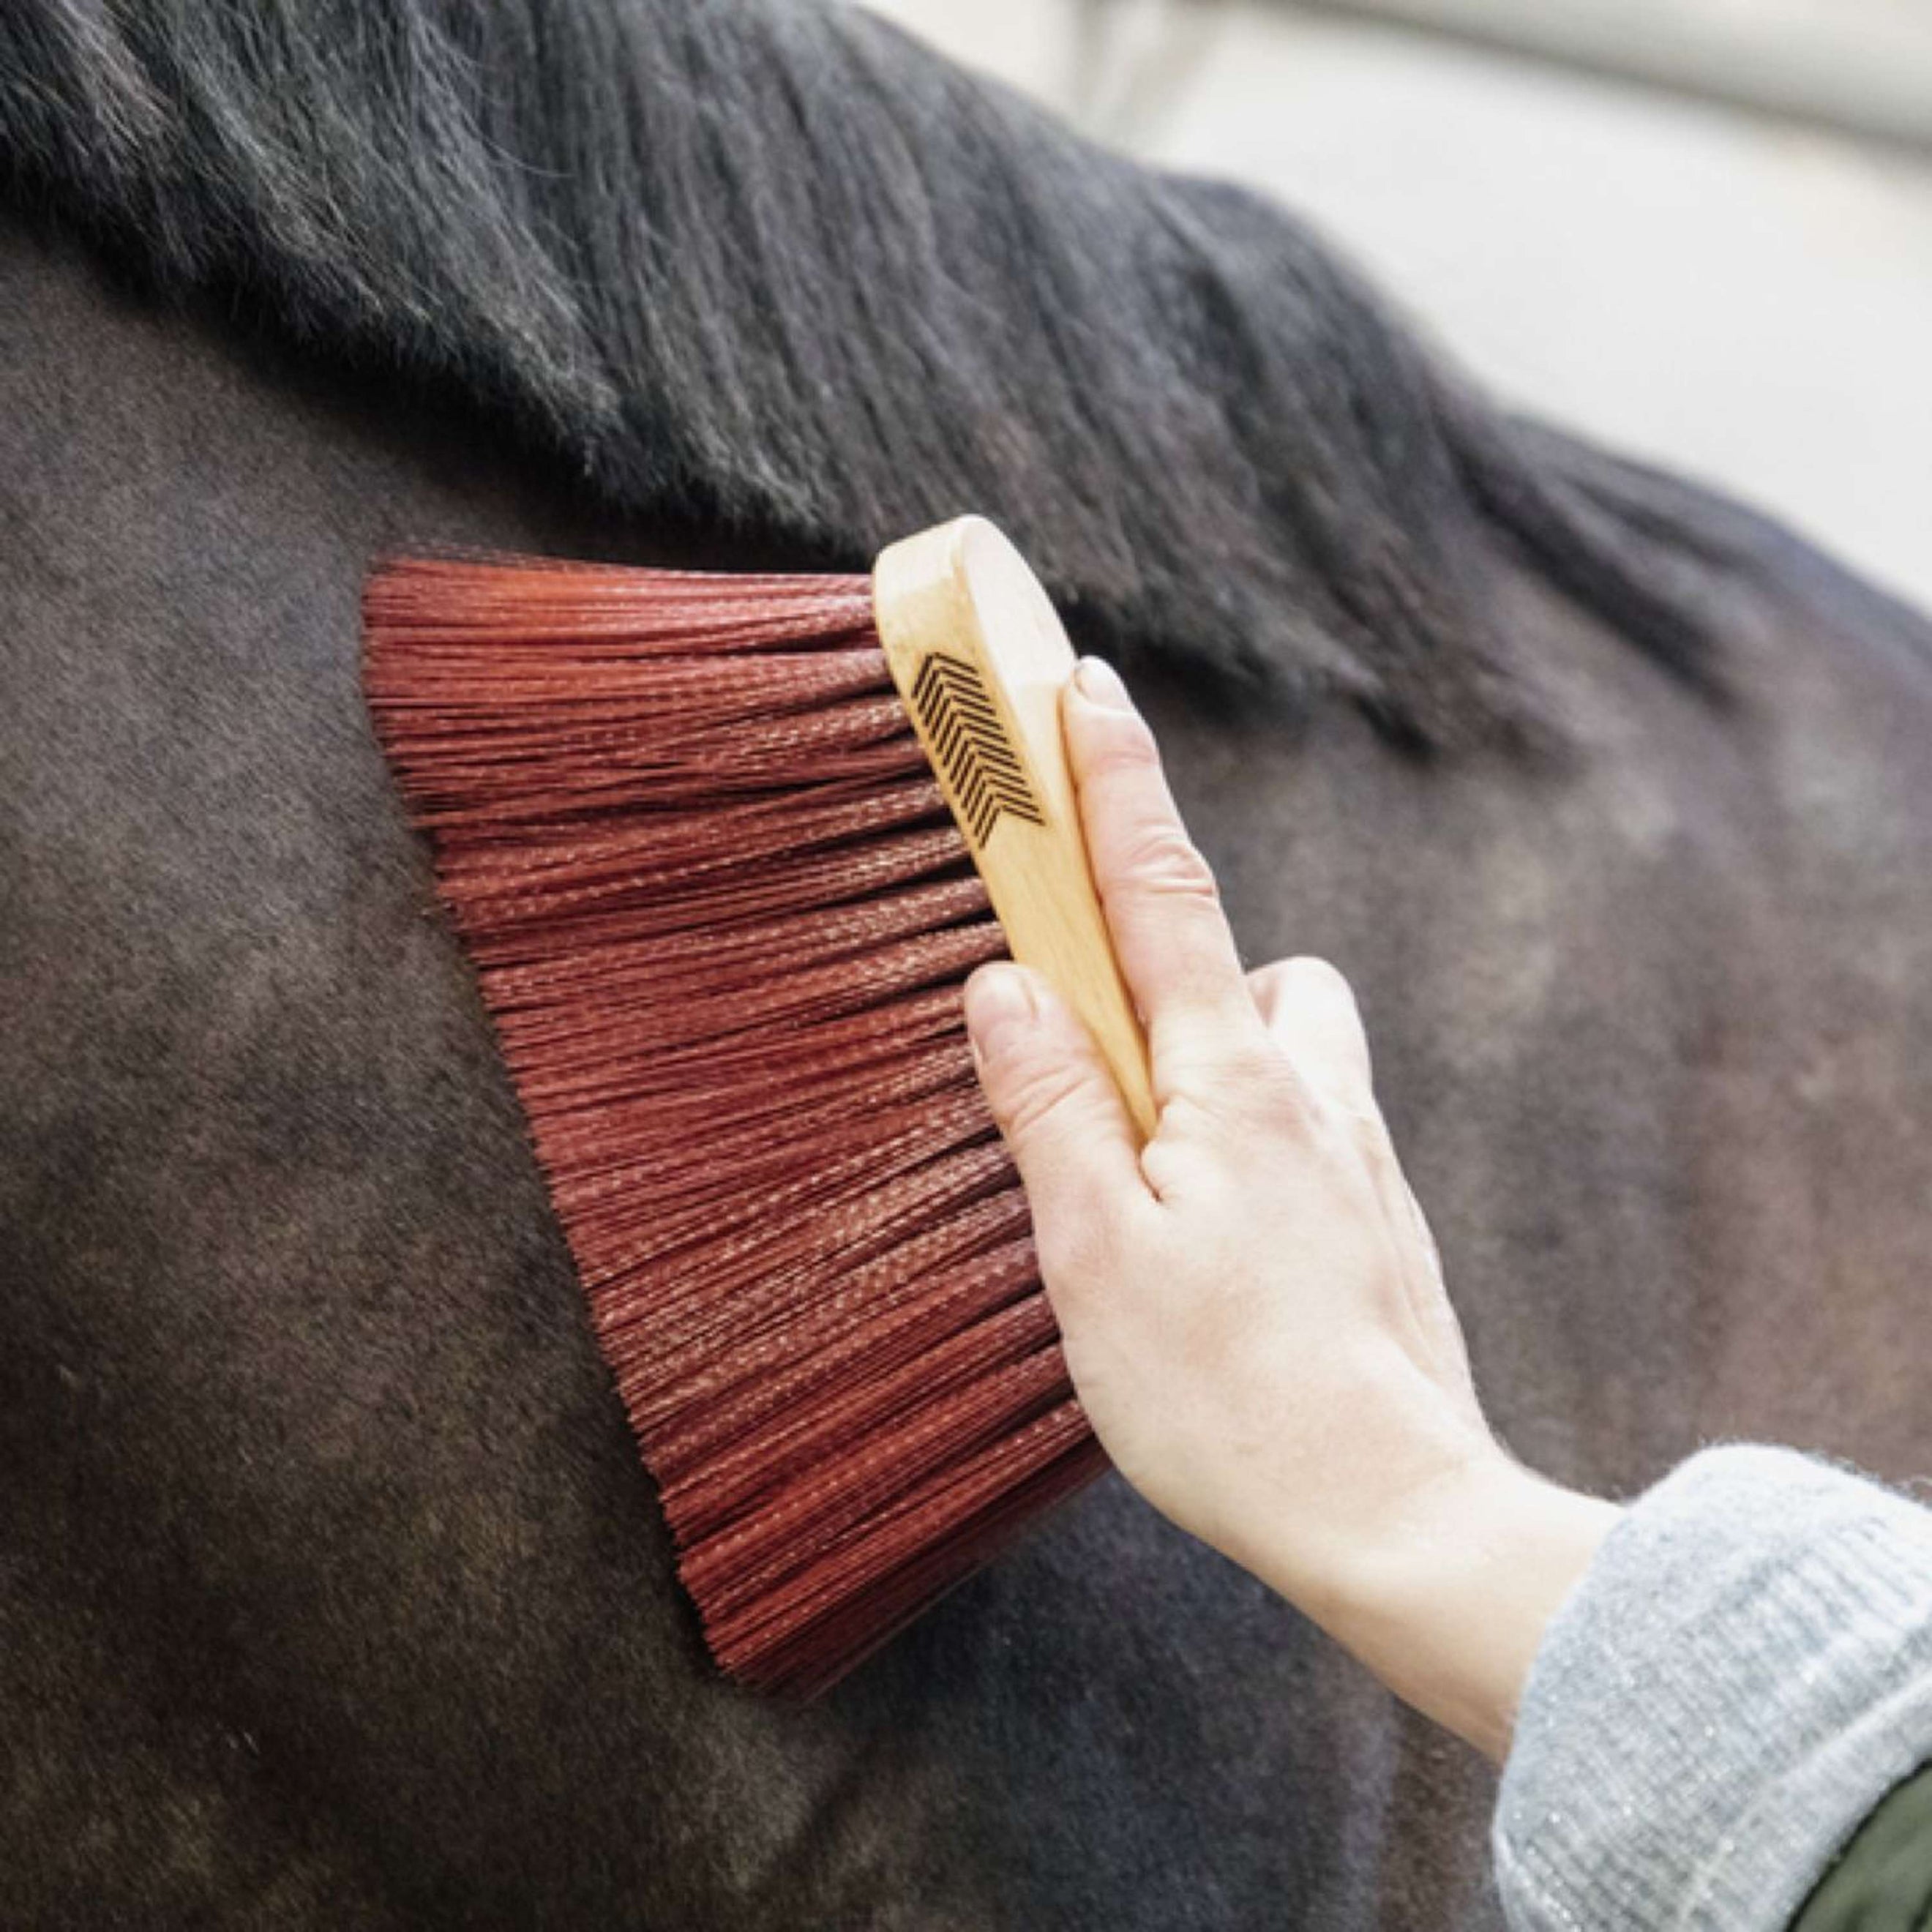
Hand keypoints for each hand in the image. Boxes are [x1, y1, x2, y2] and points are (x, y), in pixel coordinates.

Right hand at [962, 656, 1619, 1759]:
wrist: (1395, 1515)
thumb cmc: (1227, 1397)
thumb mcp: (1095, 1251)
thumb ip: (1051, 1104)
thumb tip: (1006, 983)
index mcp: (1231, 1084)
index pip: (1161, 897)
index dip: (1117, 788)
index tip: (1088, 690)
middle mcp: (1313, 1096)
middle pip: (1244, 964)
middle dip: (1175, 959)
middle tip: (1102, 1053)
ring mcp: (1358, 1158)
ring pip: (1292, 1046)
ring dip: (1222, 1056)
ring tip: (1155, 1167)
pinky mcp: (1380, 1220)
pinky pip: (1313, 1127)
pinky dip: (1256, 1139)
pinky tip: (1222, 1244)